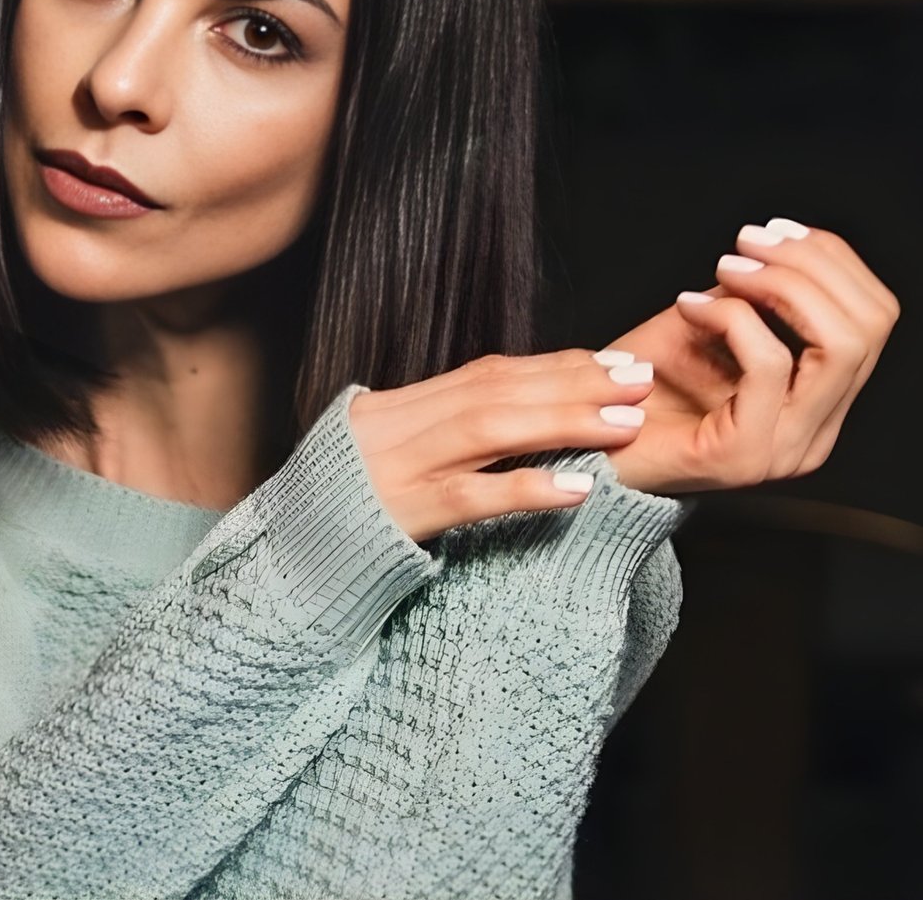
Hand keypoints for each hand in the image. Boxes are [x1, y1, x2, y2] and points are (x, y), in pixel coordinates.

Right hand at [347, 349, 656, 540]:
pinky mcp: (399, 518)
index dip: (553, 364)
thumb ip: (435, 434)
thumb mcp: (382, 458)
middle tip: (639, 379)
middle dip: (573, 383)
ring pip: (488, 432)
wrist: (283, 562)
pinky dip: (528, 488)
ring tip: (626, 424)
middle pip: (494, 392)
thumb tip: (513, 414)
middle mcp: (392, 427)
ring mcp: (394, 470)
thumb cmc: (342, 515)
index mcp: (391, 407)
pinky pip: (472, 498)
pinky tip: (578, 487)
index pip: (485, 373)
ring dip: (563, 423)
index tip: (611, 360)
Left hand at [596, 217, 899, 494]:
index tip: (775, 232)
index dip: (832, 261)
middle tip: (749, 242)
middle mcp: (817, 431)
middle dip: (812, 265)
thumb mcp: (708, 328)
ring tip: (725, 268)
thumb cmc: (634, 388)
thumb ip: (753, 298)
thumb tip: (778, 247)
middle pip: (869, 326)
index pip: (873, 318)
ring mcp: (787, 447)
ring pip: (839, 345)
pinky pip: (768, 365)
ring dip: (782, 285)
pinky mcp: (745, 453)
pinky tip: (688, 307)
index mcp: (820, 402)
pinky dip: (732, 318)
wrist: (582, 447)